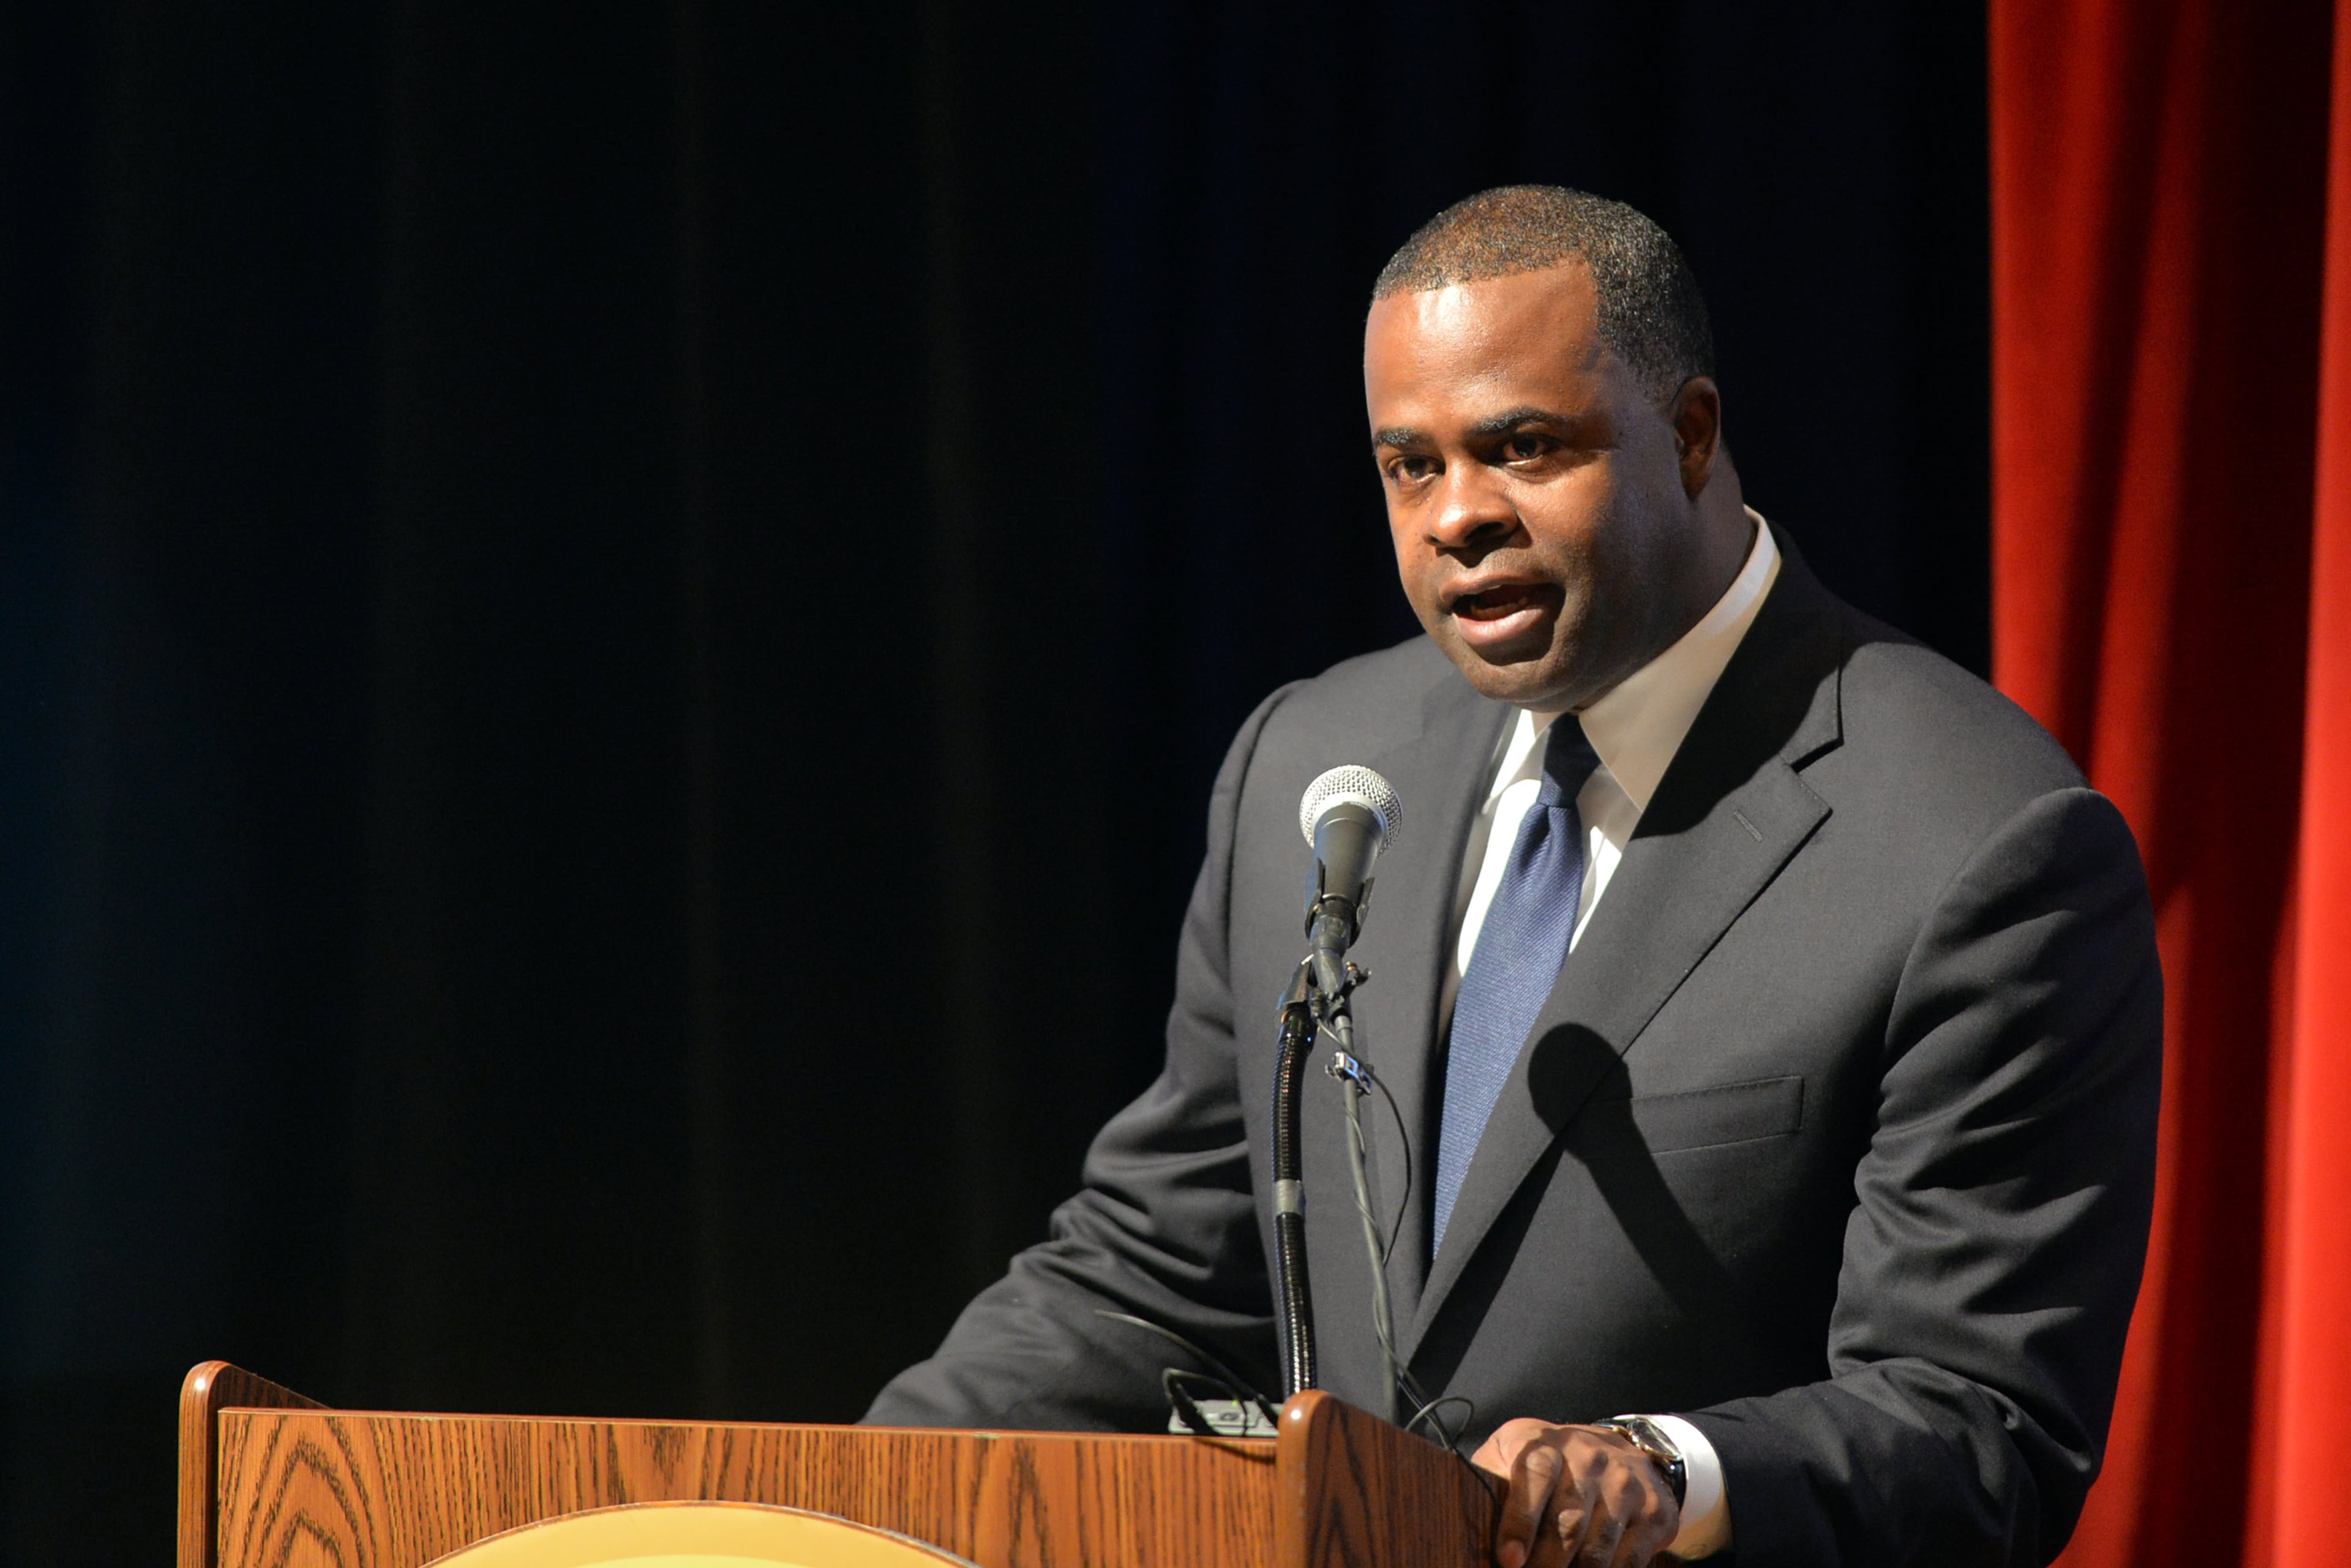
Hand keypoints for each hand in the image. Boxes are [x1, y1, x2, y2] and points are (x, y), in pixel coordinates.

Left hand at [1471, 1419, 1680, 1567]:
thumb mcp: (1512, 1453)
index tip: (1508, 1559)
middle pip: (1568, 1522)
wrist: (1622, 1449)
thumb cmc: (1551, 1462)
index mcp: (1548, 1442)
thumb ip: (1490, 1478)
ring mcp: (1626, 1484)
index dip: (1520, 1520)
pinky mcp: (1653, 1511)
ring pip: (1598, 1548)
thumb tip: (1459, 1515)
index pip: (1536, 1474)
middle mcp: (1591, 1457)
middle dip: (1544, 1564)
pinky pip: (1630, 1560)